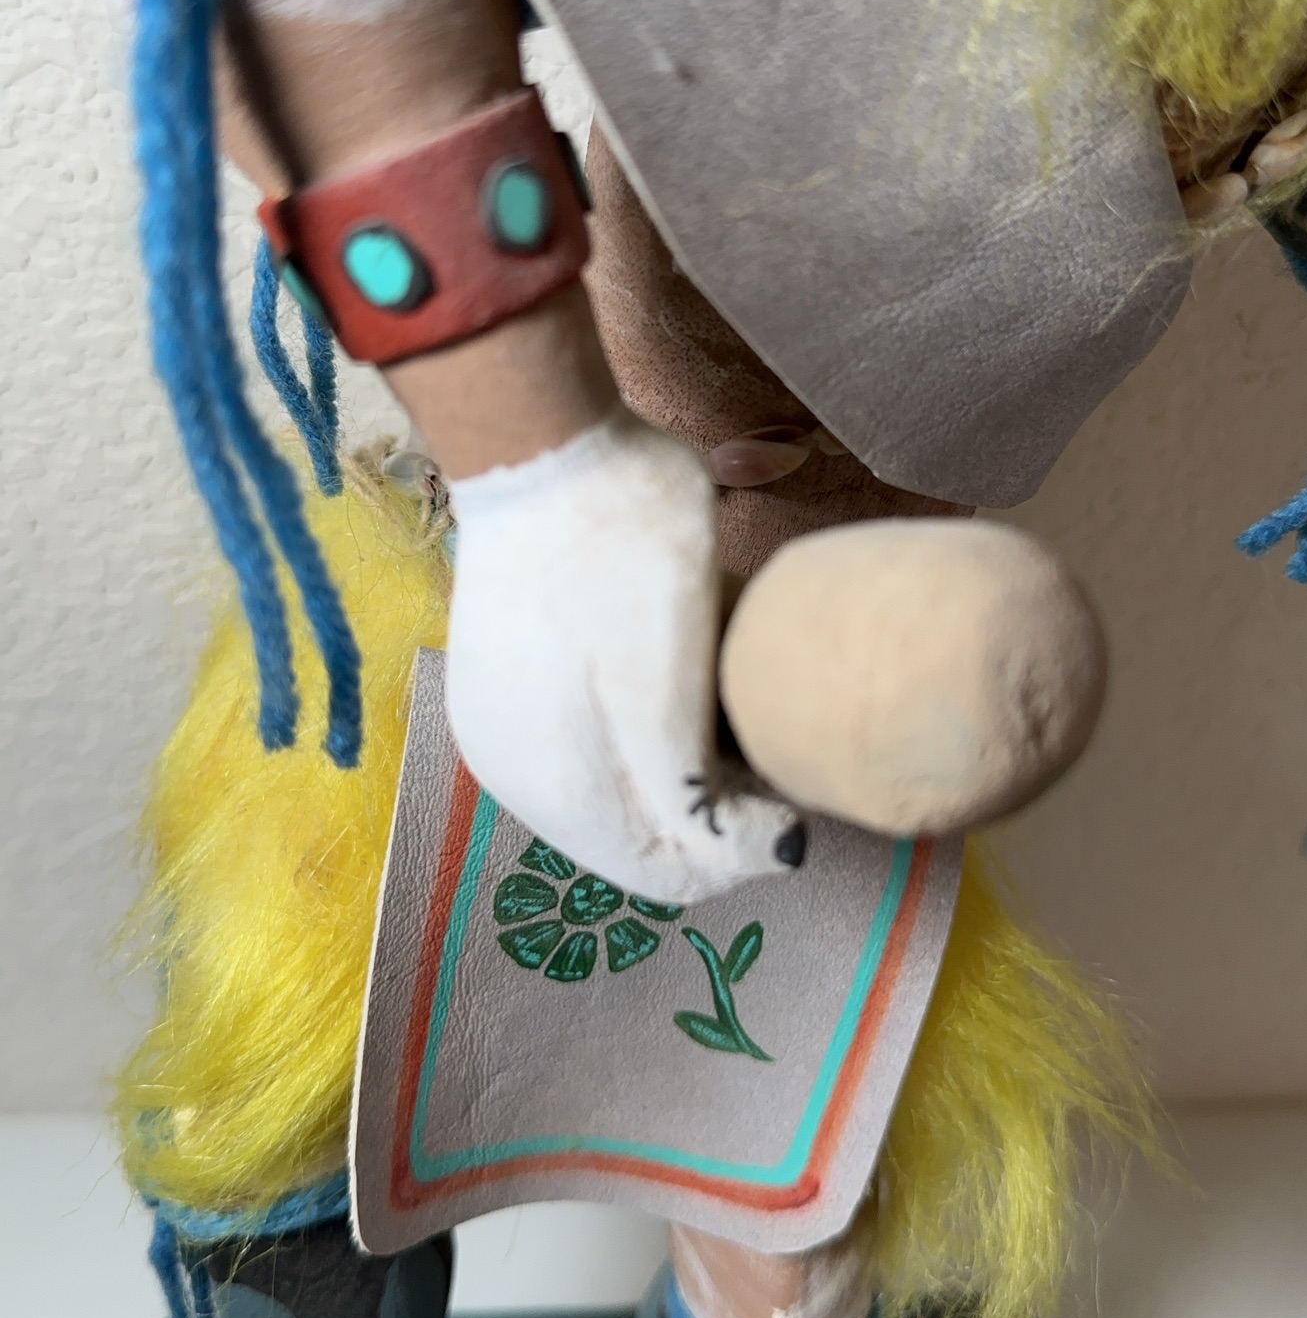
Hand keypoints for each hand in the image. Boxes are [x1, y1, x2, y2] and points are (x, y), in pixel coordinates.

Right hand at [446, 408, 806, 903]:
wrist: (540, 439)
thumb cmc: (618, 556)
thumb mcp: (670, 692)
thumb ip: (701, 802)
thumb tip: (772, 862)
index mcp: (558, 792)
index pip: (670, 878)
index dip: (745, 850)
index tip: (792, 782)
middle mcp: (517, 775)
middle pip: (641, 839)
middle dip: (713, 812)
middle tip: (767, 736)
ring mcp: (504, 725)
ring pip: (617, 792)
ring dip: (680, 770)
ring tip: (725, 702)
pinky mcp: (507, 678)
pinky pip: (589, 744)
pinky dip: (641, 733)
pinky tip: (673, 678)